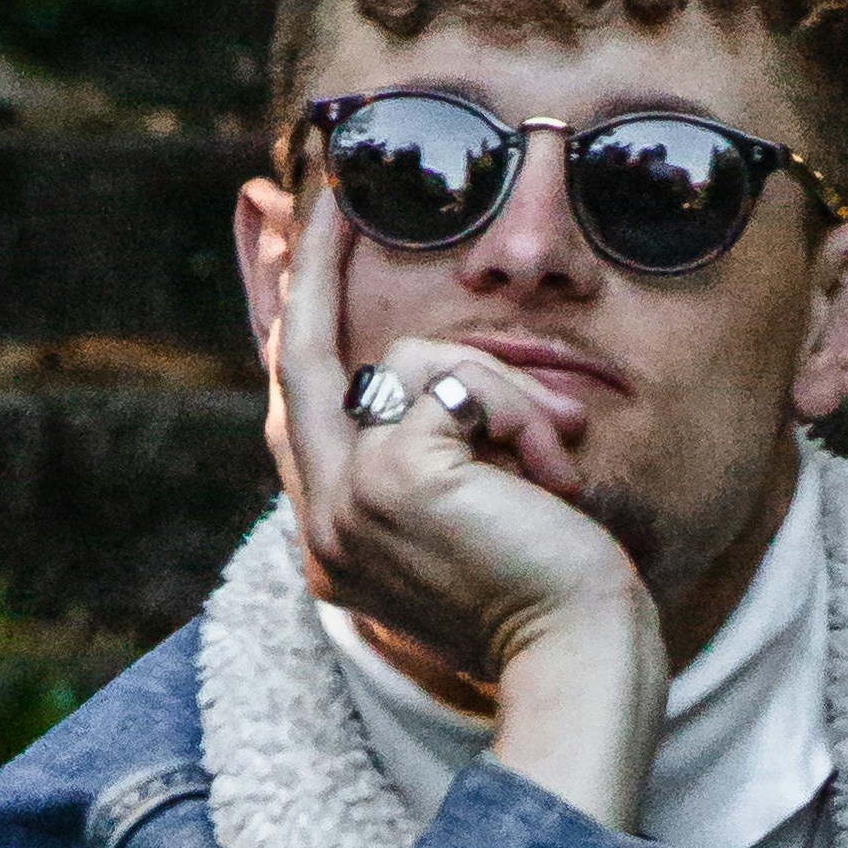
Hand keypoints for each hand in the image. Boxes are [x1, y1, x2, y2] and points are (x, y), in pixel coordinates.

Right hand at [265, 194, 664, 820]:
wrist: (580, 667)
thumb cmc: (557, 604)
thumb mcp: (482, 521)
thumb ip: (434, 457)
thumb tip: (422, 372)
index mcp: (337, 538)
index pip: (289, 403)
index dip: (273, 307)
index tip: (266, 225)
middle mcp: (322, 523)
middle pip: (297, 356)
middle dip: (310, 260)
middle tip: (331, 180)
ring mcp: (348, 501)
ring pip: (407, 358)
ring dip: (500, 387)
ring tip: (554, 457)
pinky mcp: (395, 477)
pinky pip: (457, 380)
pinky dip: (517, 409)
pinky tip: (549, 472)